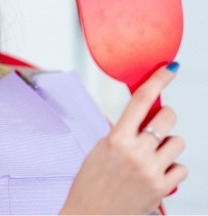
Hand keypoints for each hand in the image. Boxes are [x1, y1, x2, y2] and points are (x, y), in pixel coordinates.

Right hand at [60, 63, 187, 214]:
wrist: (90, 215)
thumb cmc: (91, 183)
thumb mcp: (100, 149)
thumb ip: (121, 133)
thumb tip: (142, 118)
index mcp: (116, 138)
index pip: (141, 100)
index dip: (157, 80)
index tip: (169, 69)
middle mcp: (137, 152)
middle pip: (168, 118)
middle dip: (164, 118)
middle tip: (156, 126)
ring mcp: (152, 171)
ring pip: (178, 142)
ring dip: (168, 145)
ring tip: (153, 156)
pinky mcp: (163, 189)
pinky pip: (182, 168)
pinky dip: (172, 168)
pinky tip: (157, 173)